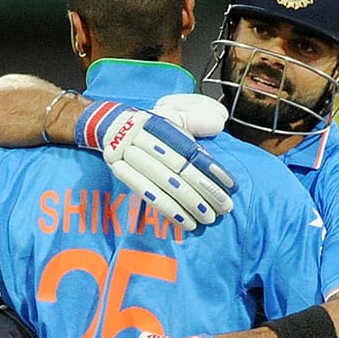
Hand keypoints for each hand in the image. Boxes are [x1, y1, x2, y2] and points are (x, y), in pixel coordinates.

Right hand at [74, 97, 236, 230]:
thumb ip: (194, 120)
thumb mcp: (170, 115)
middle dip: (204, 190)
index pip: (189, 150)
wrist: (107, 126)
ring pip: (164, 182)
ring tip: (208, 218)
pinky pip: (146, 194)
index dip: (211, 169)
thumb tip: (218, 123)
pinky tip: (185, 222)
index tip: (231, 186)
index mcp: (157, 122)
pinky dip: (167, 209)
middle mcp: (140, 136)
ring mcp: (126, 153)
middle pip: (178, 168)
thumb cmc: (149, 127)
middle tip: (225, 207)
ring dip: (189, 204)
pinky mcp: (118, 170)